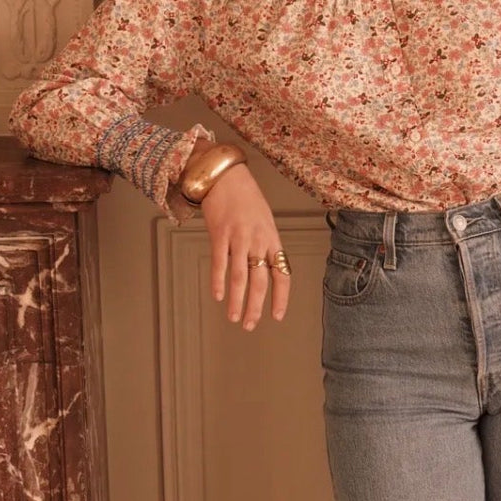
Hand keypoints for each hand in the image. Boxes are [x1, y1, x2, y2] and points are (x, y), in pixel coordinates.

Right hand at [175, 152, 290, 330]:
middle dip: (256, 307)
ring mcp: (239, 237)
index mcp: (272, 239)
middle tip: (251, 325)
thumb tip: (261, 269)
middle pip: (261, 281)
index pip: (282, 274)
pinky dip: (218, 281)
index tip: (278, 315)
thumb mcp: (264, 221)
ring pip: (241, 277)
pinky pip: (220, 262)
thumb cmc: (245, 197)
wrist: (225, 175)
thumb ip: (264, 245)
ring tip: (234, 318)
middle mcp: (258, 240)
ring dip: (238, 301)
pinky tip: (218, 296)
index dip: (281, 297)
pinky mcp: (220, 233)